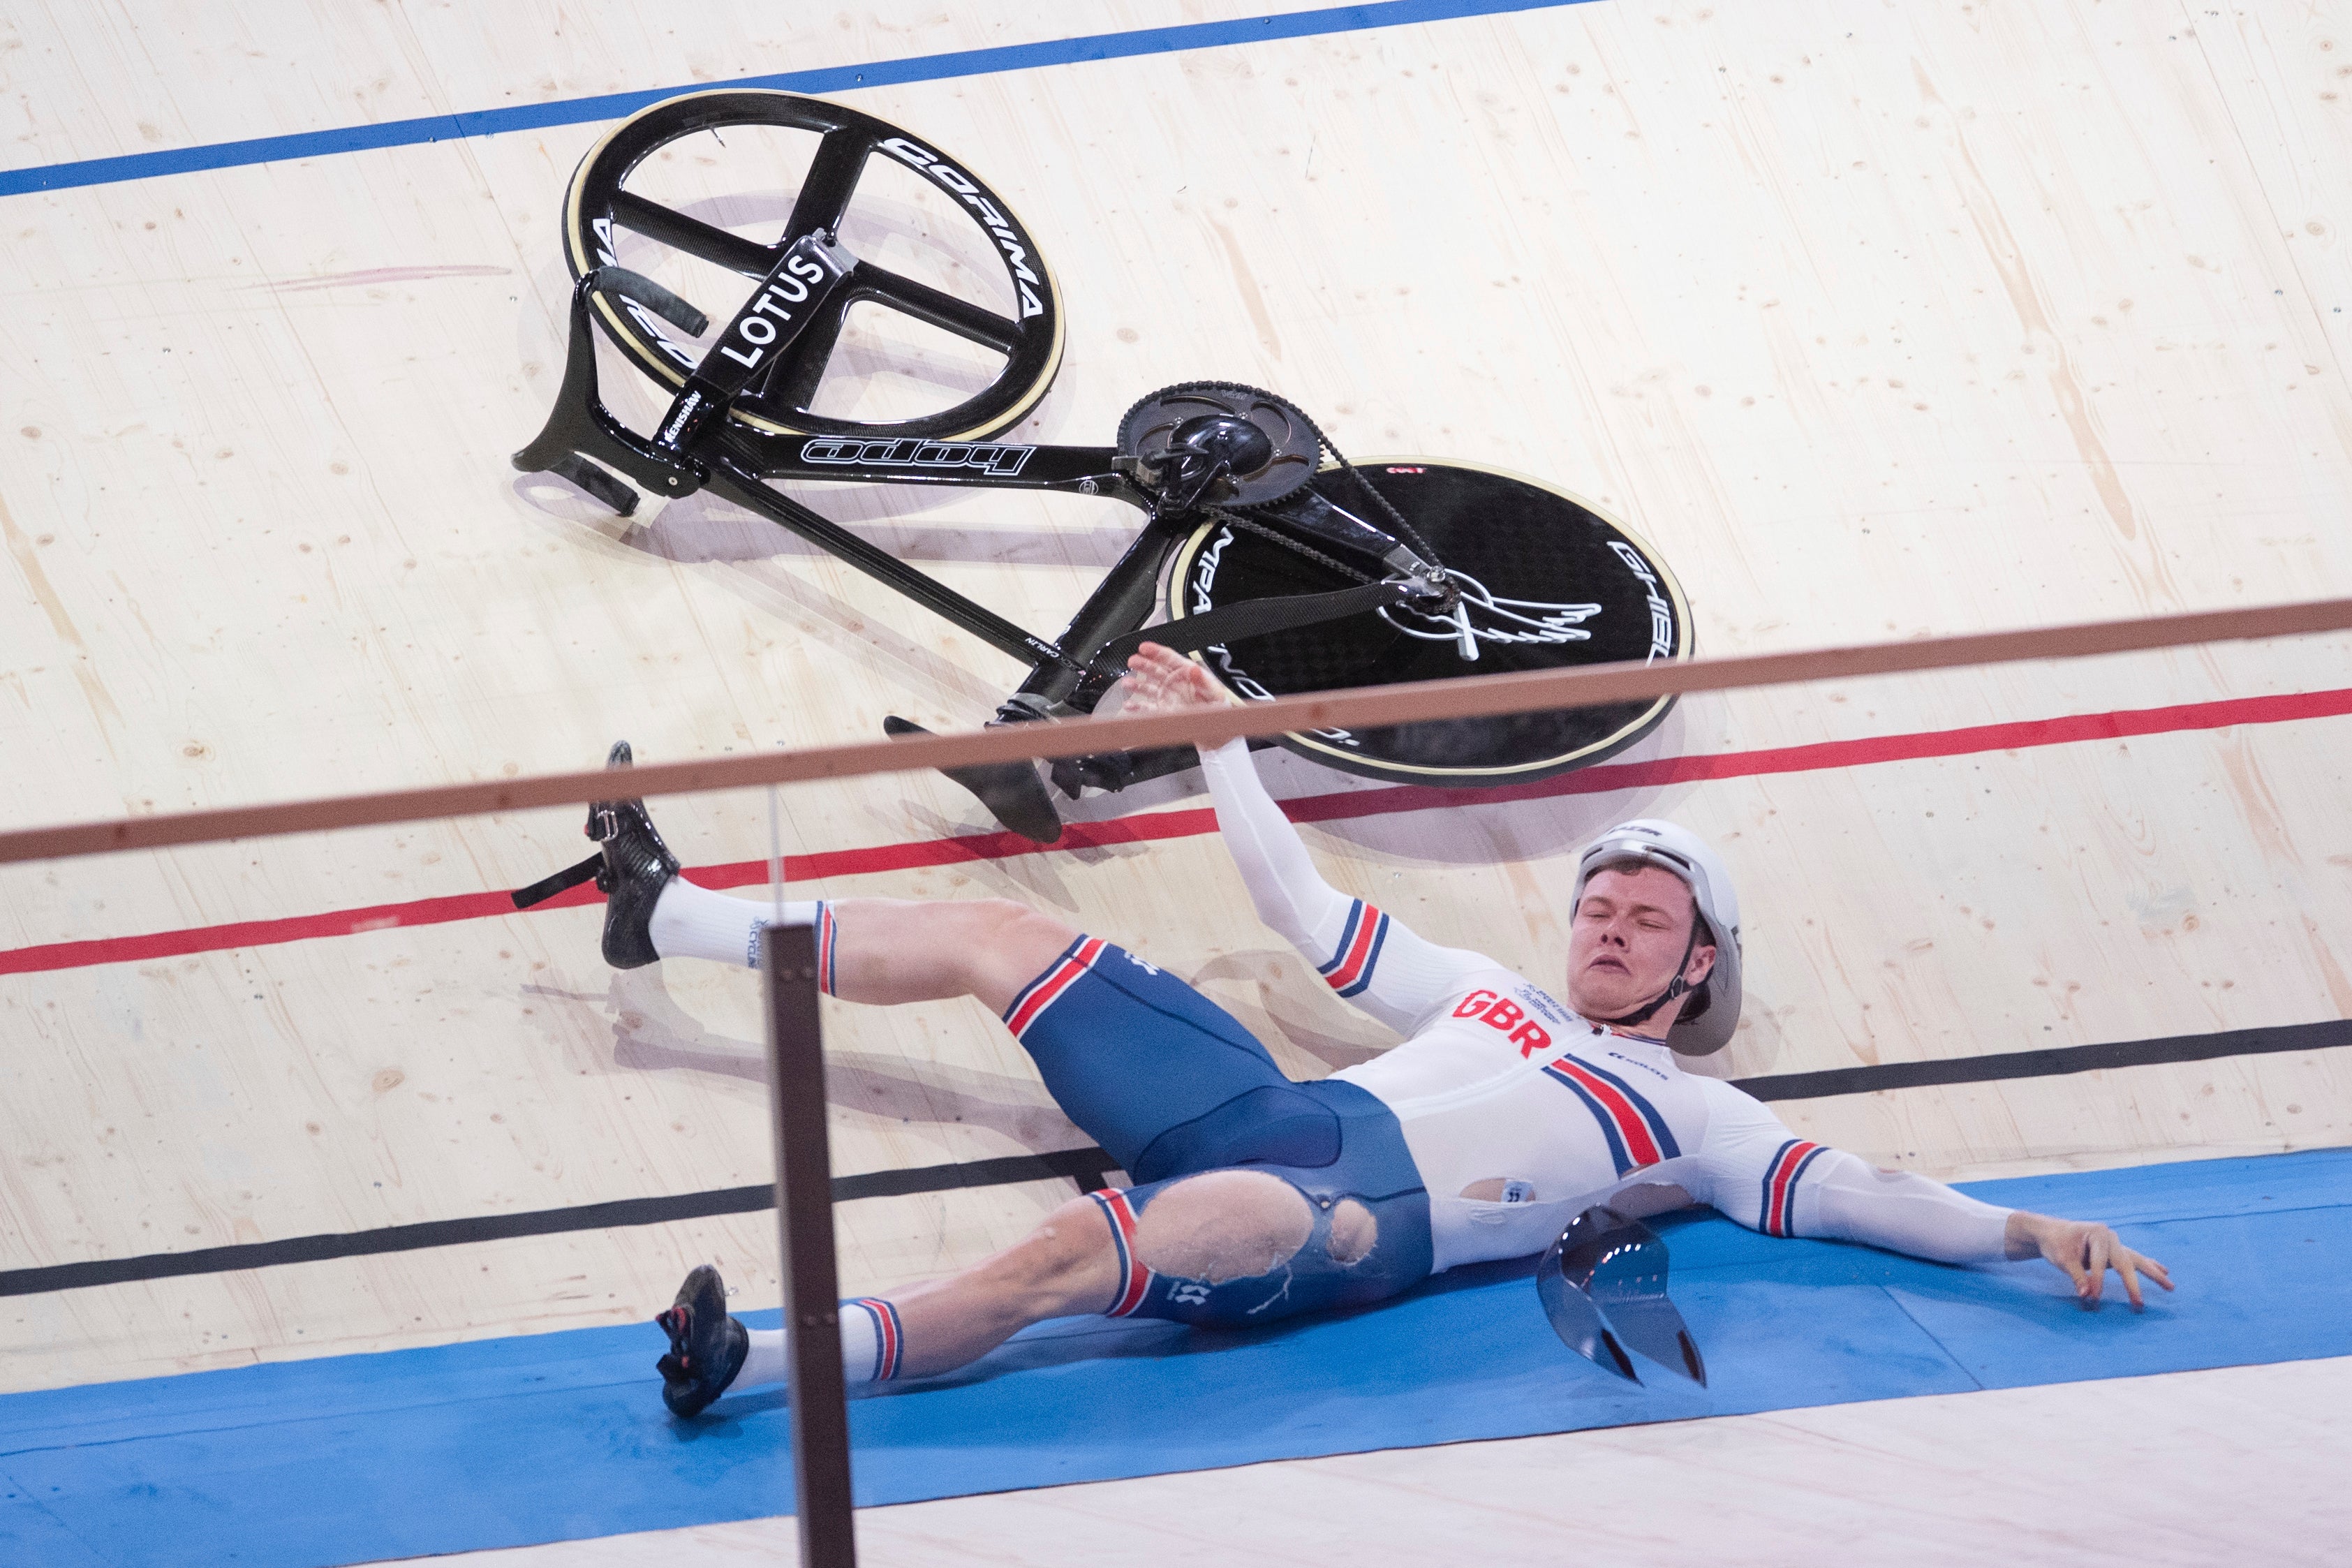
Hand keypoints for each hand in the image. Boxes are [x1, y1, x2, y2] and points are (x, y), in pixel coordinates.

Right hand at [1120, 642, 1226, 715]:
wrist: (1218, 730)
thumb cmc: (1219, 709)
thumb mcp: (1215, 693)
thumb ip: (1203, 681)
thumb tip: (1194, 669)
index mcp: (1187, 674)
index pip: (1169, 658)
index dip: (1156, 651)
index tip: (1144, 647)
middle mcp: (1174, 683)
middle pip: (1155, 670)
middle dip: (1142, 664)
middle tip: (1132, 661)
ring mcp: (1167, 697)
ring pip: (1148, 688)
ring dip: (1136, 685)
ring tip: (1127, 683)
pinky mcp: (1163, 711)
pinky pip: (1147, 708)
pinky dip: (1137, 708)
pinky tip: (1129, 706)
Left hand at [2005, 1210, 2173, 1309]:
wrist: (2051, 1232)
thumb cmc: (2056, 1243)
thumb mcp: (2062, 1259)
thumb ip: (2077, 1277)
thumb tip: (2087, 1296)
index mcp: (2097, 1233)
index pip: (2099, 1263)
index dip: (2096, 1281)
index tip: (2091, 1299)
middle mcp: (2110, 1237)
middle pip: (2126, 1262)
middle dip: (2134, 1284)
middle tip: (2139, 1305)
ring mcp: (2115, 1243)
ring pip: (2137, 1260)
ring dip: (2153, 1273)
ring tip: (2170, 1286)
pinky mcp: (2115, 1251)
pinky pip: (2134, 1259)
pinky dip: (2148, 1265)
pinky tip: (2163, 1271)